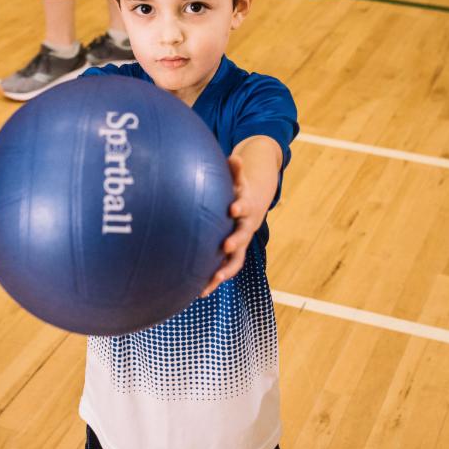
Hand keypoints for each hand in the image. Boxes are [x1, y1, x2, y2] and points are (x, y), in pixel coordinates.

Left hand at [200, 155, 261, 297]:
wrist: (251, 208)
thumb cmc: (238, 191)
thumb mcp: (238, 179)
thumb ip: (235, 170)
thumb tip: (235, 155)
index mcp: (245, 209)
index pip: (244, 207)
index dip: (240, 208)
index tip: (232, 208)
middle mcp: (245, 229)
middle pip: (242, 238)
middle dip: (234, 242)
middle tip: (225, 246)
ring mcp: (239, 244)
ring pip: (234, 261)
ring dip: (223, 271)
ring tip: (210, 283)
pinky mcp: (230, 256)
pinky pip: (222, 269)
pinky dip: (212, 281)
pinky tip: (197, 292)